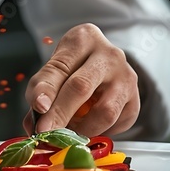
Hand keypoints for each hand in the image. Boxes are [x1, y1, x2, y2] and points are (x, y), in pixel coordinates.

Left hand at [23, 23, 139, 136]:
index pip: (61, 67)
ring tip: (69, 128)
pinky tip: (89, 123)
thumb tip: (34, 123)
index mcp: (84, 39)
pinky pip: (117, 124)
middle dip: (61, 113)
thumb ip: (41, 90)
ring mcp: (127, 77)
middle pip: (82, 87)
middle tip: (46, 131)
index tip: (38, 110)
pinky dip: (99, 131)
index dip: (47, 92)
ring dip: (83, 127)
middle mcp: (110, 55)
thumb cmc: (76, 65)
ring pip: (105, 112)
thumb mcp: (54, 68)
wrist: (103, 64)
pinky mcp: (136, 100)